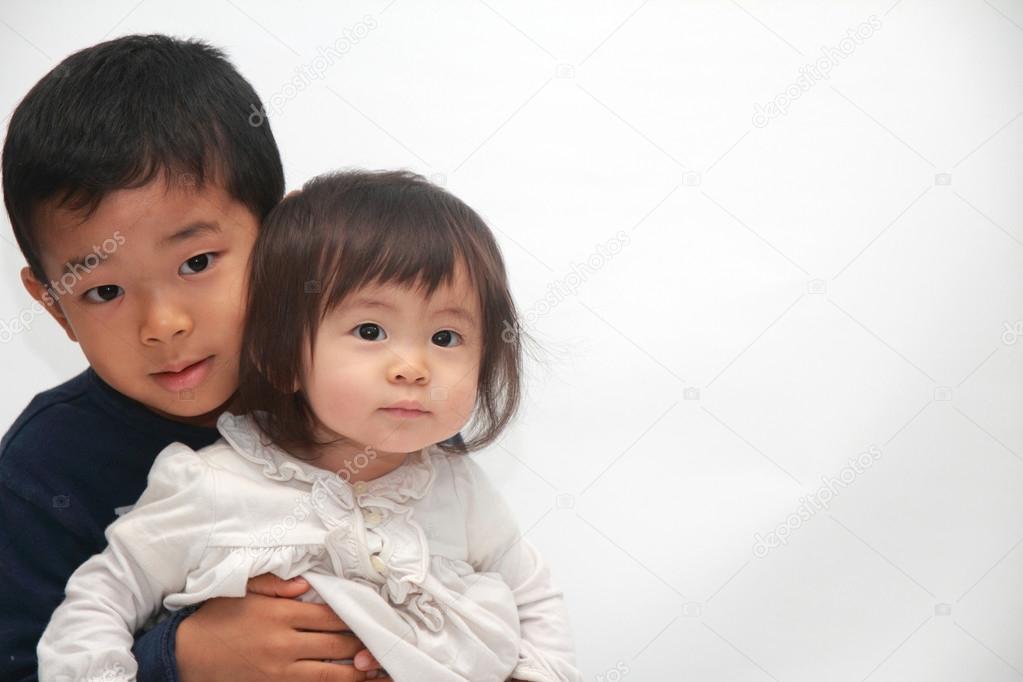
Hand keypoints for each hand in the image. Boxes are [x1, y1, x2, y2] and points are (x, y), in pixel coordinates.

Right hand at [176, 573, 386, 680]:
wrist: (184, 655)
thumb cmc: (216, 618)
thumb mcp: (243, 590)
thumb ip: (277, 584)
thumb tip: (308, 585)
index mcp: (281, 614)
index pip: (331, 616)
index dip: (356, 617)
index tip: (372, 617)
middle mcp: (284, 644)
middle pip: (337, 645)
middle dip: (363, 645)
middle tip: (383, 644)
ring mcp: (279, 671)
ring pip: (330, 674)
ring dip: (356, 673)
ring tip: (376, 671)